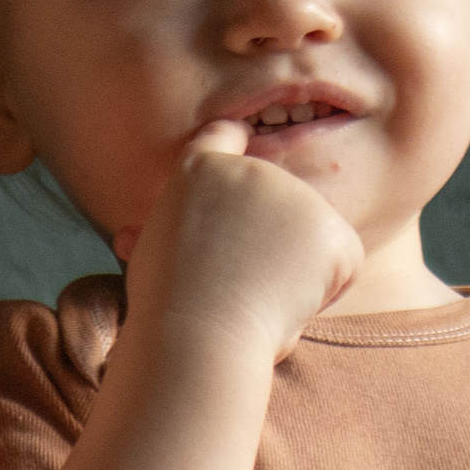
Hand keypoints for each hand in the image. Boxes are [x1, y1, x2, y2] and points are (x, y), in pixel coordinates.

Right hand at [113, 119, 364, 362]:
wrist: (199, 332)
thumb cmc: (165, 308)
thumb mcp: (147, 259)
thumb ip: (159, 235)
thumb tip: (127, 236)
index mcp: (199, 170)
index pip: (224, 137)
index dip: (233, 144)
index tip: (241, 144)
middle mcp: (251, 171)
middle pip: (275, 200)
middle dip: (270, 240)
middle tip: (237, 283)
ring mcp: (296, 196)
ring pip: (311, 236)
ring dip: (295, 269)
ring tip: (255, 299)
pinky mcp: (332, 231)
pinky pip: (342, 264)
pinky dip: (325, 292)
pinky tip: (287, 304)